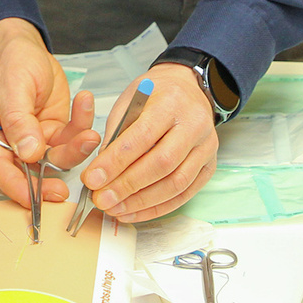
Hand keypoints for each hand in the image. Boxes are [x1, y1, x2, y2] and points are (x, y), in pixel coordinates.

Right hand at [0, 18, 100, 206]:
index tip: (37, 201)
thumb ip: (18, 119)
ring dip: (75, 149)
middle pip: (28, 171)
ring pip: (56, 156)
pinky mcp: (54, 129)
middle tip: (66, 189)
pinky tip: (85, 101)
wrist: (25, 45)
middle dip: (50, 181)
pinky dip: (83, 124)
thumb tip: (28, 153)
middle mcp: (11, 140)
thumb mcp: (12, 85)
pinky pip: (71, 136)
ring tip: (91, 134)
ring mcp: (35, 136)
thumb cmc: (11, 61)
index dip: (17, 188)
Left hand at [78, 64, 216, 223]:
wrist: (189, 89)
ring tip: (115, 209)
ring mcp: (207, 147)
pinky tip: (134, 212)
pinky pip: (185, 194)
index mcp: (171, 103)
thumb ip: (116, 134)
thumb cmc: (155, 94)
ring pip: (176, 184)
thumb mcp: (129, 101)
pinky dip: (158, 208)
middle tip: (101, 199)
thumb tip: (101, 172)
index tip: (92, 179)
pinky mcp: (209, 165)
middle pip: (161, 164)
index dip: (115, 162)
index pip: (142, 137)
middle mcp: (194, 125)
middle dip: (127, 186)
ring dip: (142, 202)